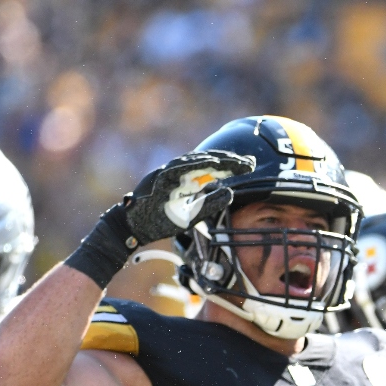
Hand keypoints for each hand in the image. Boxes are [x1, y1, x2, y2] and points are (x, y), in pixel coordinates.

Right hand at [121, 150, 254, 245]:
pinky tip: (214, 162)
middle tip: (251, 162)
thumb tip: (231, 194)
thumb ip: (210, 204)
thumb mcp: (193, 215)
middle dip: (230, 160)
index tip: (250, 166)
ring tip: (236, 160)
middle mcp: (179, 172)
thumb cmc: (161, 220)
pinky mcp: (159, 176)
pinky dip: (196, 163)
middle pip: (208, 161)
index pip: (213, 168)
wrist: (134, 227)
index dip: (232, 166)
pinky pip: (179, 166)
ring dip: (217, 158)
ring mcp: (168, 172)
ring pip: (195, 160)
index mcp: (188, 180)